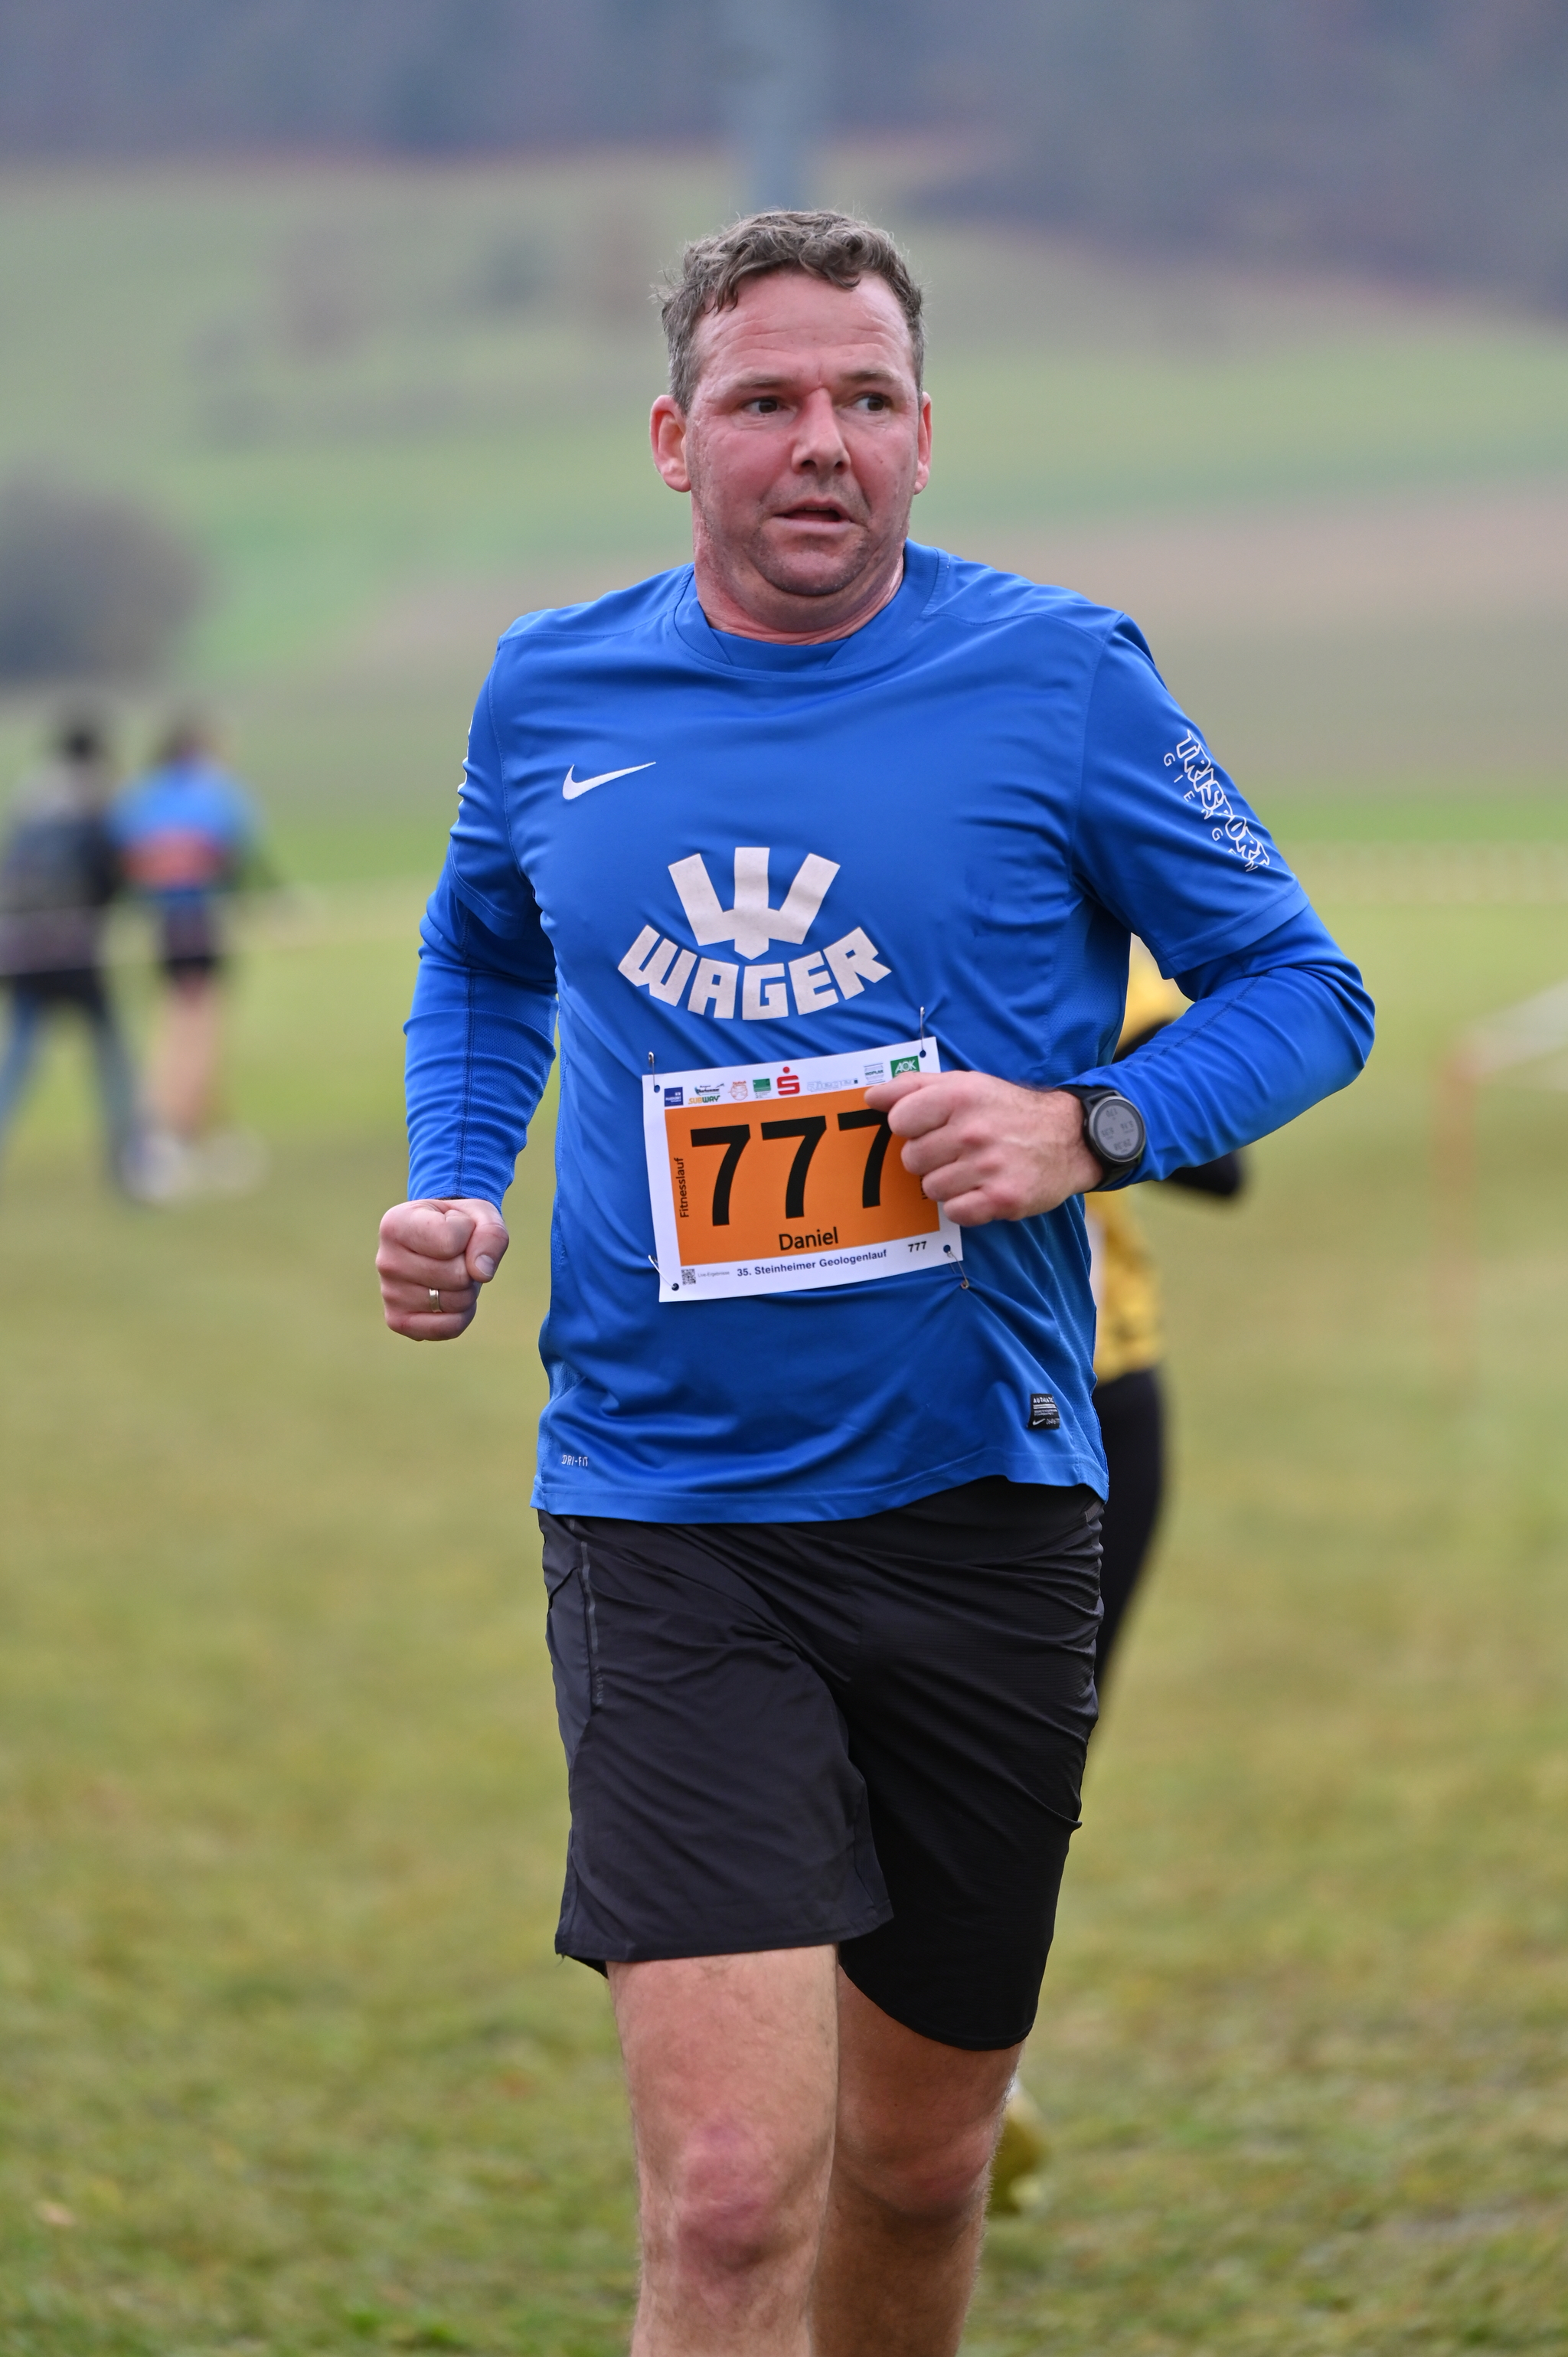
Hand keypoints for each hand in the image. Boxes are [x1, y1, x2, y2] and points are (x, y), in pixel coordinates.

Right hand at [377, 1198, 508, 1338]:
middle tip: (457, 1256)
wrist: (442, 1240)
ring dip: (467, 1289)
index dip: (469, 1234)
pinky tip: (449, 1296)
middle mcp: (386, 1260)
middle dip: (471, 1266)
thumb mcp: (482, 1215)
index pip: (450, 1241)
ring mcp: (389, 1294)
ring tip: (451, 1272)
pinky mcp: (398, 1321)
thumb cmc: (460, 1225)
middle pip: (457, 1276)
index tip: (456, 1227)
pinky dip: (462, 1314)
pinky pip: (449, 1328)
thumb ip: (490, 1234)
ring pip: (456, 1302)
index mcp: (396, 1224)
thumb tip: (482, 1273)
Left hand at [863, 1072, 1101, 1226]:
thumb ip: (913, 1087)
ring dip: (948, 1183)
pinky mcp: (1003, 1198)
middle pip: (912, 1160)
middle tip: (957, 1151)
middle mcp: (973, 1130)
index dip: (911, 1128)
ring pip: (931, 1189)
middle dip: (929, 1158)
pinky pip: (955, 1212)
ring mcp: (989, 1166)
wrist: (1069, 1137)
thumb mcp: (964, 1084)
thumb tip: (871, 1098)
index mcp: (959, 1096)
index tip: (931, 1128)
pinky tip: (983, 1189)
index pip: (899, 1121)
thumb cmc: (1006, 1110)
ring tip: (973, 1170)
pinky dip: (965, 1205)